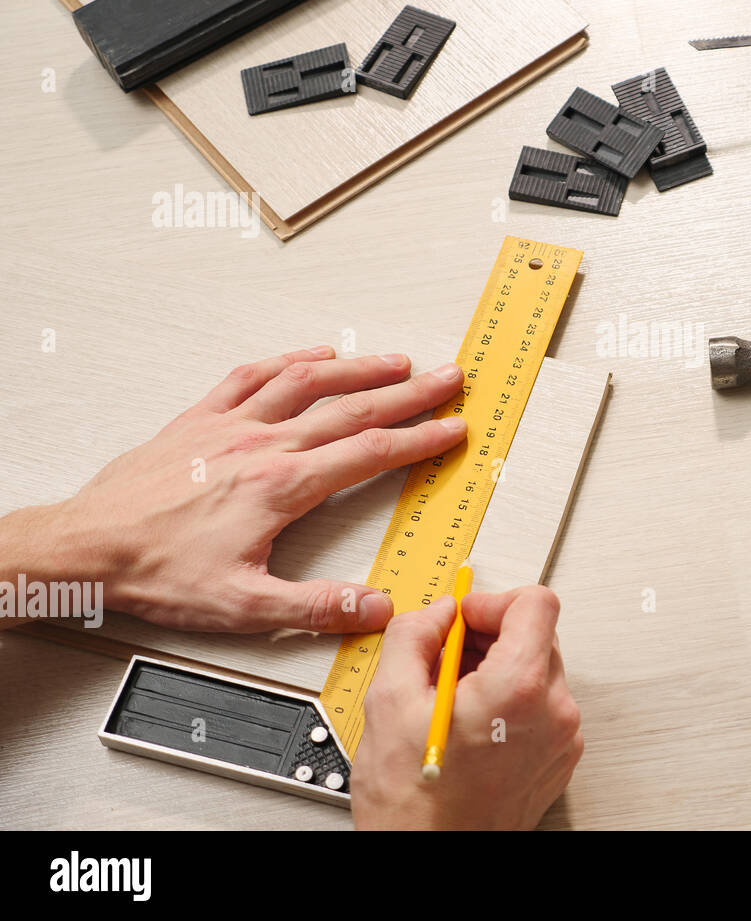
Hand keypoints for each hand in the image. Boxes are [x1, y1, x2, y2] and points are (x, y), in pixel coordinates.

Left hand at [57, 346, 466, 632]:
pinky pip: (252, 375)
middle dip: (408, 393)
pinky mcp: (200, 419)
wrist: (87, 547)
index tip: (452, 429)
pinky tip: (313, 354)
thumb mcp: (244, 607)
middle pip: (352, 408)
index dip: (419, 440)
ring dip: (359, 368)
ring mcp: (231, 425)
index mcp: (282, 486)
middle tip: (447, 379)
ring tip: (396, 361)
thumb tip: (375, 606)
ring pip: (308, 382)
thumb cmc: (157, 572)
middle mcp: (262, 444)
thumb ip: (317, 606)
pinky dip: (290, 359)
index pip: (369, 454)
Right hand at [351, 587, 582, 829]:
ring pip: (539, 671)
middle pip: (538, 635)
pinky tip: (471, 724)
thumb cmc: (415, 804)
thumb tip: (434, 613)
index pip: (535, 603)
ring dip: (498, 670)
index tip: (464, 617)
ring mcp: (562, 739)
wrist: (431, 860)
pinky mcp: (558, 759)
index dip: (492, 601)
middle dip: (490, 636)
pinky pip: (541, 708)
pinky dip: (510, 703)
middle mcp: (554, 712)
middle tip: (447, 656)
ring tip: (452, 698)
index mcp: (520, 688)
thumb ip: (413, 635)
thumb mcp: (389, 701)